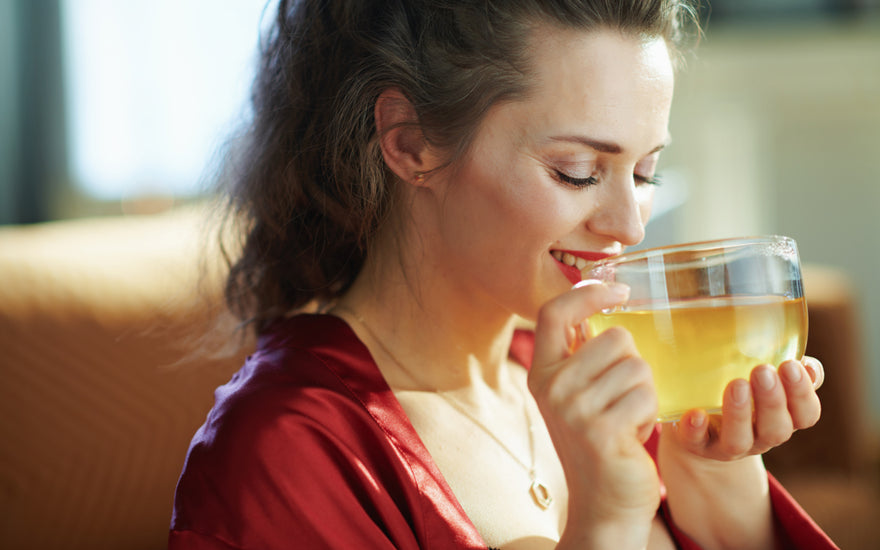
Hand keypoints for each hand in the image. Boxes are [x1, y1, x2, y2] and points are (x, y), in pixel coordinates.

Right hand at [529, 282, 659, 547]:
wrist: (605, 504)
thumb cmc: (600, 442)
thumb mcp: (579, 394)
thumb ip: (583, 354)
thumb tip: (605, 297)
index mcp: (543, 372)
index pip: (554, 312)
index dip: (587, 292)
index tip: (619, 289)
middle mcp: (551, 387)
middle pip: (615, 338)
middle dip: (633, 365)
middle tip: (622, 400)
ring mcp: (573, 409)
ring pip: (637, 367)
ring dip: (645, 394)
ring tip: (627, 420)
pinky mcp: (601, 430)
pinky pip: (646, 396)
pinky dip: (651, 416)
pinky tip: (634, 436)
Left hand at [665, 357, 822, 460]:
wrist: (699, 424)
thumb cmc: (741, 391)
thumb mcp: (764, 379)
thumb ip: (786, 368)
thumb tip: (808, 364)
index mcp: (783, 418)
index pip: (806, 414)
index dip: (802, 394)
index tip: (791, 365)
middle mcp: (760, 436)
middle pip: (776, 429)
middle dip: (772, 401)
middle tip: (762, 371)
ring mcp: (728, 445)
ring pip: (739, 440)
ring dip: (739, 414)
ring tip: (736, 385)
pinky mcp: (697, 445)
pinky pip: (697, 442)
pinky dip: (695, 429)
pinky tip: (695, 414)